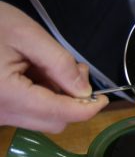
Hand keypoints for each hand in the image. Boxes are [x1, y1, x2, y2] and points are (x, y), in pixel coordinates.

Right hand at [0, 2, 107, 132]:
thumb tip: (85, 91)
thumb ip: (59, 63)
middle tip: (74, 71)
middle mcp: (1, 113)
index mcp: (7, 95)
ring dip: (58, 99)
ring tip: (50, 66)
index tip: (104, 99)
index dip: (88, 108)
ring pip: (43, 119)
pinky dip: (43, 98)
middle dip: (74, 101)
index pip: (60, 114)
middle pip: (54, 122)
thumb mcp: (25, 34)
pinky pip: (29, 113)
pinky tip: (36, 74)